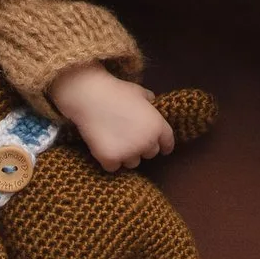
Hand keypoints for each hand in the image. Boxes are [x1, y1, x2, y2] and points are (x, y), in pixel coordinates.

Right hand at [47, 60, 174, 169]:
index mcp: (157, 126)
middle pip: (150, 154)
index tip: (161, 147)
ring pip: (132, 162)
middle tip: (129, 137)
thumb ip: (149, 101)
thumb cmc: (116, 91)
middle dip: (142, 147)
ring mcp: (128, 152)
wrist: (91, 97)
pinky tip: (103, 147)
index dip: (164, 145)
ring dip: (126, 155)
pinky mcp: (111, 159)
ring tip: (114, 141)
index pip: (167, 143)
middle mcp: (146, 142)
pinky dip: (109, 160)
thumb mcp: (139, 92)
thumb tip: (151, 102)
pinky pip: (113, 167)